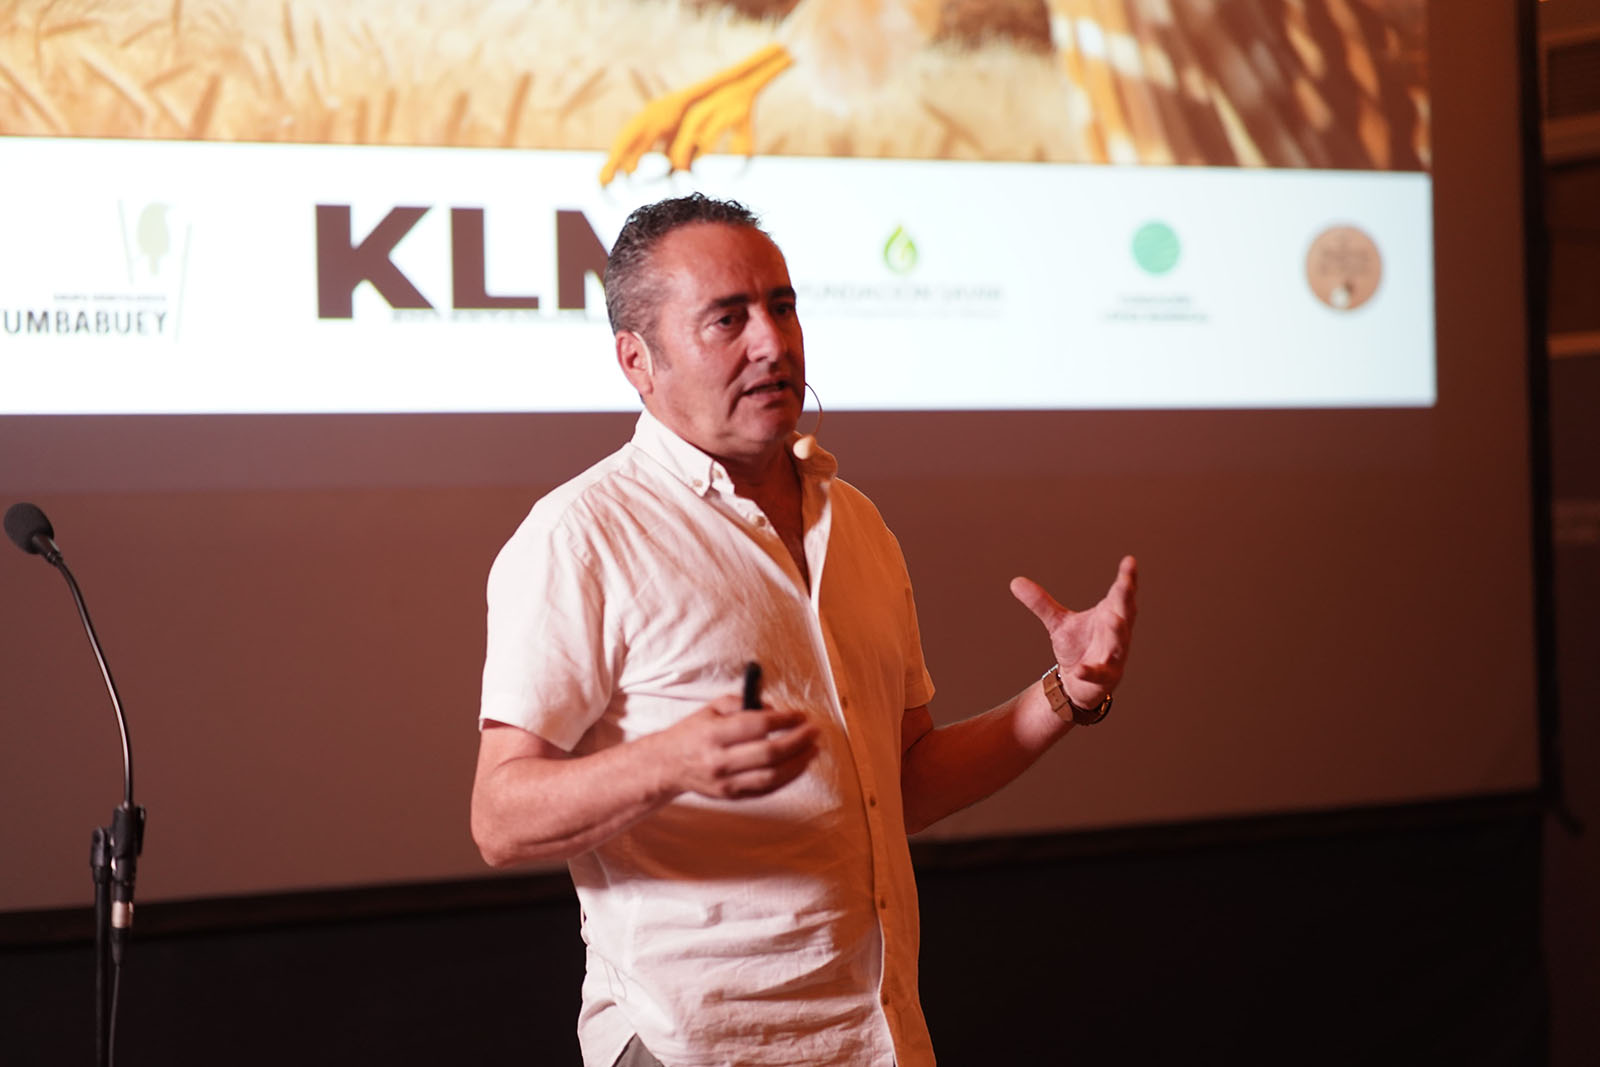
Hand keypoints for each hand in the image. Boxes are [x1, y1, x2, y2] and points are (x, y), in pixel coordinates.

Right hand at [658, 695, 818, 799]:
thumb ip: (741, 704)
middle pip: (769, 753)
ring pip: (772, 777)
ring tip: (814, 749)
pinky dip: (788, 778)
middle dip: (798, 741)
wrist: (669, 765)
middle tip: (814, 731)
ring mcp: (727, 783)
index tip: (800, 715)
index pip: (757, 726)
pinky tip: (800, 765)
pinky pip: (767, 790)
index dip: (784, 720)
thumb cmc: (693, 733)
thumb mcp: (711, 709)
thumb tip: (773, 710)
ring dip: (799, 762)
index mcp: (713, 734)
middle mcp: (720, 761)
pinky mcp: (732, 797)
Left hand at [1011, 556, 1137, 710]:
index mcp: (1109, 614)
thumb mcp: (1058, 623)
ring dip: (1117, 631)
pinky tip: (1079, 669)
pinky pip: (1099, 673)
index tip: (1130, 560)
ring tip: (1113, 619)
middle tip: (1126, 583)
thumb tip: (1015, 581)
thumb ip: (1041, 603)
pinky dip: (1090, 670)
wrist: (1080, 683)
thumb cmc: (1078, 647)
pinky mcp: (1105, 676)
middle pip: (1125, 612)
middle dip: (1126, 597)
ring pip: (1119, 642)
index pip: (1120, 593)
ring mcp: (1114, 655)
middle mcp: (1117, 633)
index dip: (1127, 578)